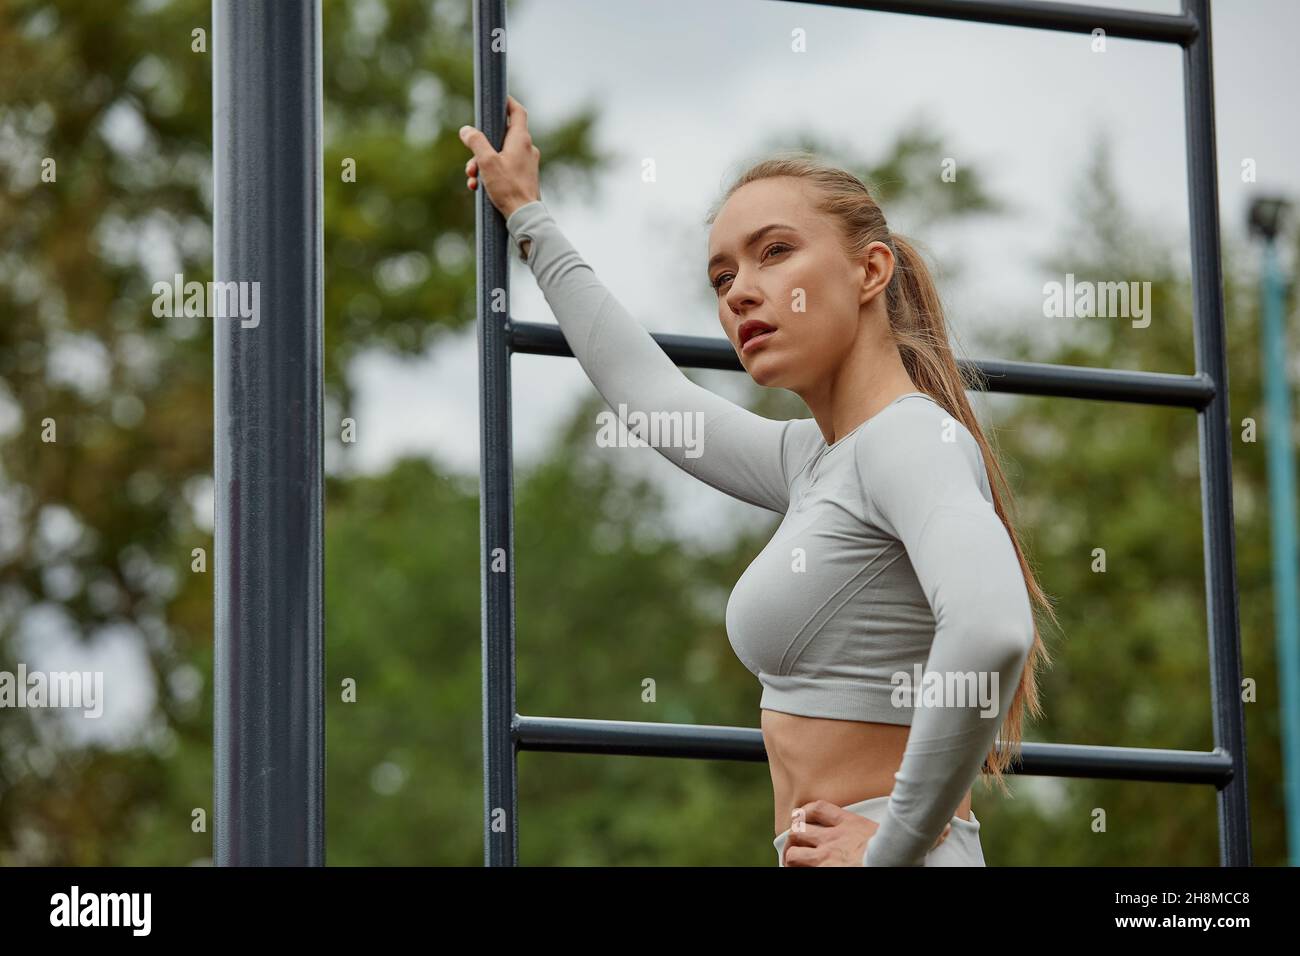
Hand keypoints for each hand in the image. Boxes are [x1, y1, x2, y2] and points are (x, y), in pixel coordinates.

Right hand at [459, 94, 541, 219]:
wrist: (524, 216)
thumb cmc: (508, 188)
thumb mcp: (486, 162)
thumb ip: (475, 142)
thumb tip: (466, 130)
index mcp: (521, 140)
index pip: (517, 111)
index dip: (506, 102)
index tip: (496, 99)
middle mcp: (527, 149)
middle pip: (501, 136)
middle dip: (481, 147)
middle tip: (471, 160)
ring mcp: (526, 164)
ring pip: (499, 155)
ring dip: (481, 164)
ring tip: (472, 178)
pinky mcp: (523, 177)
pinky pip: (503, 169)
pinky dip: (490, 174)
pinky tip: (478, 187)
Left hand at [781, 799, 950, 866]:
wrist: (890, 863)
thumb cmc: (899, 856)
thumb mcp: (908, 842)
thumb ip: (922, 833)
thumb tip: (948, 828)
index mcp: (850, 824)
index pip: (819, 808)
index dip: (808, 812)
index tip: (806, 818)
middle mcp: (833, 836)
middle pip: (800, 824)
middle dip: (795, 832)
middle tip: (796, 842)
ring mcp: (825, 853)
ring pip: (793, 845)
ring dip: (790, 852)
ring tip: (792, 859)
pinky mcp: (821, 869)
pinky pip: (795, 865)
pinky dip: (791, 868)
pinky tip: (793, 871)